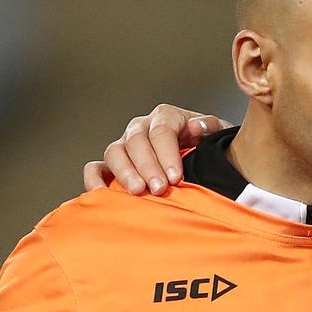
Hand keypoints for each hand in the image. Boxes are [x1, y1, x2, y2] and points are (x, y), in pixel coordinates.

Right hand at [82, 104, 230, 194]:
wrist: (203, 160)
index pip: (162, 131)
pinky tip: (102, 194)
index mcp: (166, 117)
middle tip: (159, 189)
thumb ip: (210, 127)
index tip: (176, 178)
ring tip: (138, 192)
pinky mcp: (112, 164)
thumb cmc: (209, 147)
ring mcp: (125, 145)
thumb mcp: (218, 135)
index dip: (167, 154)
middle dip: (148, 166)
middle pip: (137, 141)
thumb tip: (197, 127)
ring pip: (114, 152)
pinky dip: (94, 179)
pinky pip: (96, 167)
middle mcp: (142, 128)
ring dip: (125, 173)